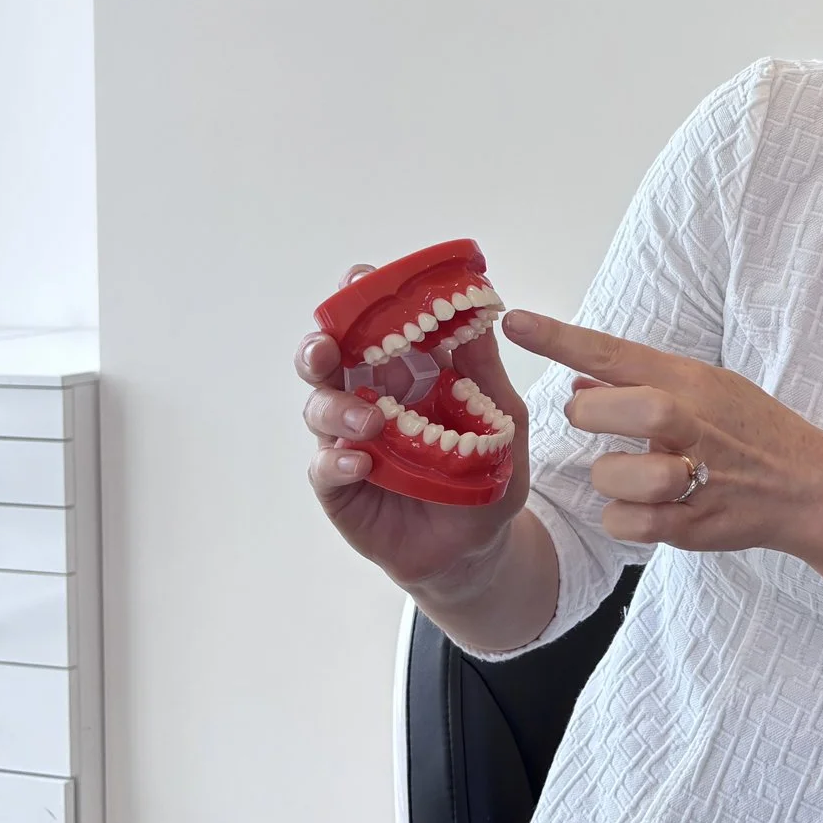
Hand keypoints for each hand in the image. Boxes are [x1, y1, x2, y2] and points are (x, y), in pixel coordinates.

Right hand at [299, 265, 533, 597]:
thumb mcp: (503, 418)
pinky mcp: (341, 485)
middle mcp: (368, 398)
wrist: (479, 544)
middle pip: (328, 360)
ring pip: (319, 409)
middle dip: (320, 346)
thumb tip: (482, 311)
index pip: (373, 326)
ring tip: (370, 423)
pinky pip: (325, 467)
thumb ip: (486, 369)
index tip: (358, 278)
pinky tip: (360, 462)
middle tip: (327, 347)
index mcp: (405, 372)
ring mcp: (350, 441)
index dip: (360, 299)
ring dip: (336, 408)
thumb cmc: (488, 473)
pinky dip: (337, 461)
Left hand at [501, 309, 822, 560]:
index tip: (514, 322)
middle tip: (600, 423)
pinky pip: (624, 522)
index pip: (612, 352)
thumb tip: (579, 381)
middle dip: (590, 418)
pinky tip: (653, 509)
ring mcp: (691, 473)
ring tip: (646, 477)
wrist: (808, 486)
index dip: (558, 338)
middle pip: (602, 410)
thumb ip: (641, 385)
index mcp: (689, 381)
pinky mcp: (691, 524)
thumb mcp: (706, 388)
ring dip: (612, 479)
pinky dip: (627, 519)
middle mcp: (688, 421)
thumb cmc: (751, 430)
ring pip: (606, 475)